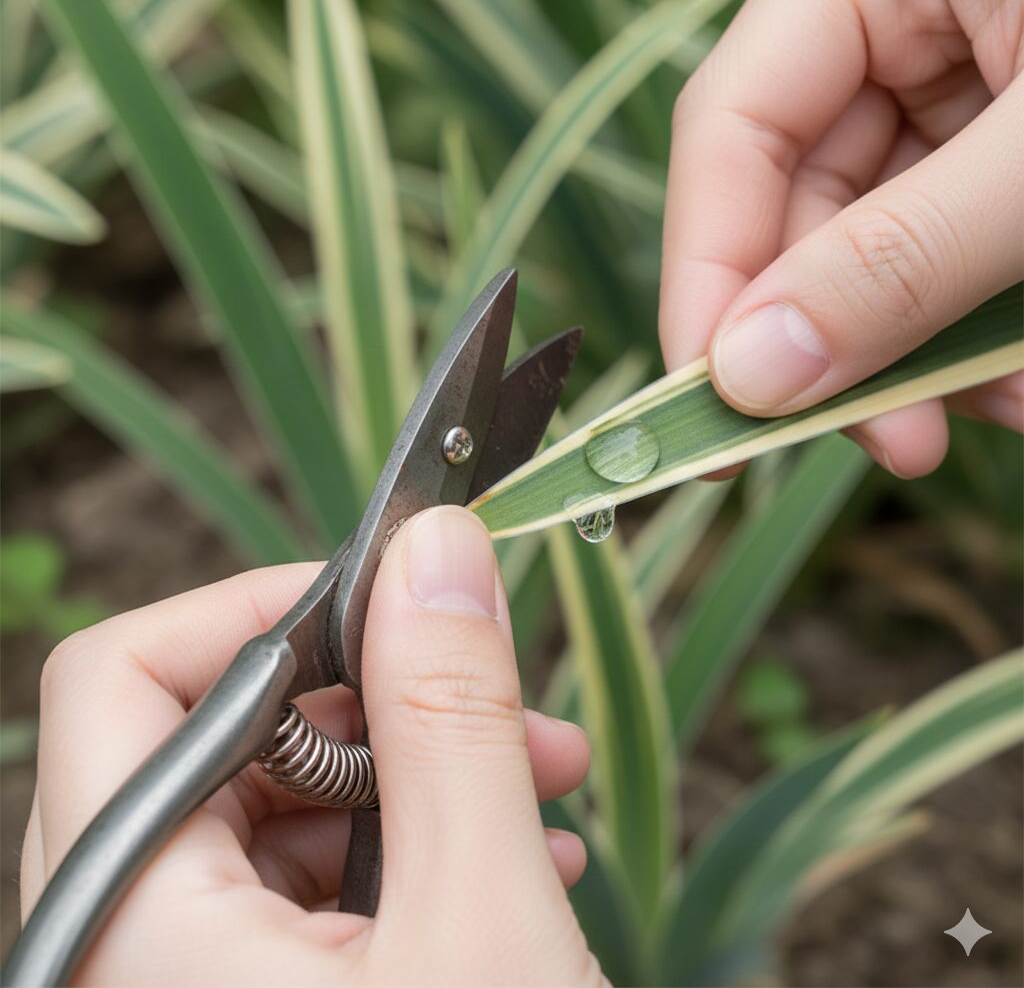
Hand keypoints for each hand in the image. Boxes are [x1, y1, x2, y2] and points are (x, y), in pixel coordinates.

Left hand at [21, 506, 602, 985]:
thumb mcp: (481, 920)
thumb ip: (449, 720)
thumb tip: (433, 547)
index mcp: (127, 926)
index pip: (123, 676)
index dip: (265, 608)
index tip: (397, 598)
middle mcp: (117, 951)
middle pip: (209, 732)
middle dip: (378, 698)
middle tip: (500, 699)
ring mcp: (179, 978)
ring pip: (273, 803)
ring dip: (417, 772)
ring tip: (544, 785)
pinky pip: (302, 879)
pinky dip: (407, 846)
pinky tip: (519, 854)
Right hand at [660, 0, 1022, 477]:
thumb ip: (900, 257)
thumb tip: (748, 375)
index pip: (730, 129)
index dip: (709, 276)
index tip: (722, 401)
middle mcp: (900, 23)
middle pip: (805, 208)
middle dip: (846, 341)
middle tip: (889, 442)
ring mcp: (963, 81)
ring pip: (885, 248)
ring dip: (928, 353)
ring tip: (999, 411)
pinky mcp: (1008, 140)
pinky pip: (958, 248)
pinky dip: (981, 327)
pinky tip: (1019, 379)